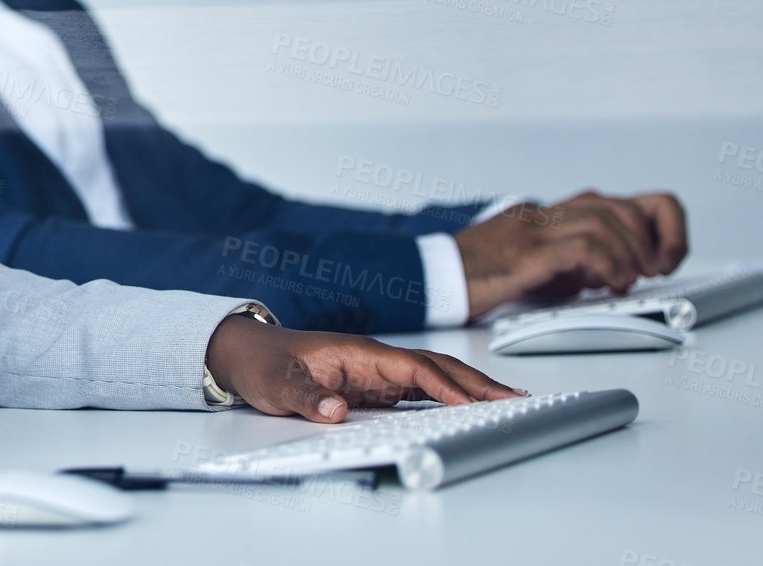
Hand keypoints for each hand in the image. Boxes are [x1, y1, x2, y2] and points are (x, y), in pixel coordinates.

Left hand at [204, 315, 521, 422]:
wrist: (246, 351)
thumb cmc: (263, 363)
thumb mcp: (275, 384)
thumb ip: (304, 397)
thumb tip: (334, 410)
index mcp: (358, 352)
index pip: (414, 367)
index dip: (445, 386)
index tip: (472, 405)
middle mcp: (375, 358)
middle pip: (437, 367)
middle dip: (477, 383)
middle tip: (516, 401)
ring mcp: (378, 369)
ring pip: (436, 376)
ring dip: (472, 388)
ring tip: (509, 403)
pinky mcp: (376, 383)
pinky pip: (422, 388)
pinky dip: (451, 395)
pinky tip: (471, 407)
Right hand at [456, 191, 688, 317]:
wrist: (435, 276)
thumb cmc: (480, 275)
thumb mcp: (538, 264)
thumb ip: (573, 260)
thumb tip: (611, 272)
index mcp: (552, 214)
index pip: (623, 200)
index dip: (657, 225)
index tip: (663, 259)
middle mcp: (548, 214)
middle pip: (623, 206)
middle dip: (655, 242)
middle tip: (654, 273)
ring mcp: (536, 229)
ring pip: (608, 222)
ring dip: (632, 256)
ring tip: (629, 282)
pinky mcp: (526, 253)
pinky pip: (583, 247)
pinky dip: (609, 265)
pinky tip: (610, 284)